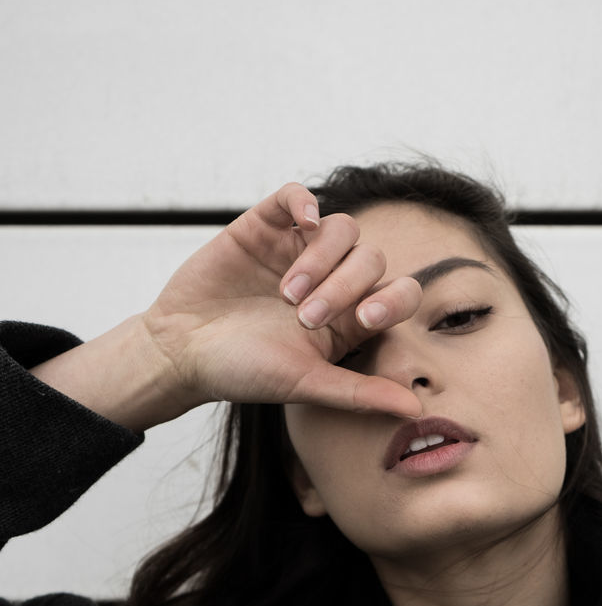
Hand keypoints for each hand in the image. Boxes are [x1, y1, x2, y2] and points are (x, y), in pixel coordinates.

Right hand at [141, 183, 423, 417]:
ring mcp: (298, 250)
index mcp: (351, 318)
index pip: (399, 293)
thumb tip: (416, 409)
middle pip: (371, 259)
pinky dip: (304, 201)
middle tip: (304, 317)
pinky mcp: (265, 227)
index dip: (393, 299)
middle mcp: (332, 280)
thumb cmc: (243, 373)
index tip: (364, 319)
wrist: (181, 352)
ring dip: (321, 259)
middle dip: (343, 287)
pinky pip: (296, 196)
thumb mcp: (305, 384)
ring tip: (287, 293)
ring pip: (342, 228)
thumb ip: (360, 393)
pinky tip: (301, 221)